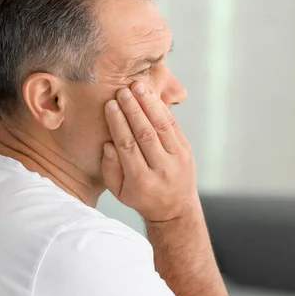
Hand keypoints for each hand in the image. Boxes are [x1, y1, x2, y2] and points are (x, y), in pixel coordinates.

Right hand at [101, 81, 197, 221]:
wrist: (175, 208)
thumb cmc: (141, 197)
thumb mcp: (119, 192)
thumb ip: (110, 169)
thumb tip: (108, 144)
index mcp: (141, 181)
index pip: (128, 146)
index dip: (118, 124)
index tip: (110, 105)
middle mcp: (161, 170)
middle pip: (145, 134)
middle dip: (133, 110)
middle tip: (123, 91)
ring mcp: (177, 159)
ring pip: (161, 127)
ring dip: (149, 104)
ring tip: (138, 87)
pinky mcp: (186, 151)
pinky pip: (173, 126)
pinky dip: (162, 109)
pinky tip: (151, 96)